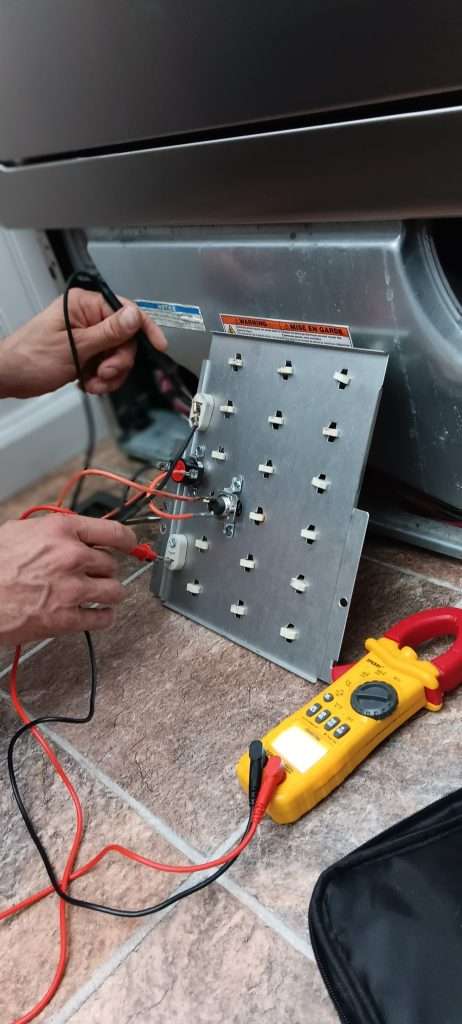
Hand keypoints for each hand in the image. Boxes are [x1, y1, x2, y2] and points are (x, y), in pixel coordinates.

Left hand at [0, 288, 166, 398]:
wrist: (10, 377)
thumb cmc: (30, 358)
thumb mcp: (75, 346)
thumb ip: (108, 332)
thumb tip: (134, 316)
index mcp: (84, 305)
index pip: (125, 311)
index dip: (144, 329)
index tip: (158, 346)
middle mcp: (87, 317)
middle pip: (125, 338)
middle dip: (118, 362)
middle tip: (104, 373)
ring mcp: (87, 335)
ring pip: (118, 355)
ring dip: (109, 374)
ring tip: (91, 382)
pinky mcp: (85, 352)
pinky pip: (107, 365)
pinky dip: (101, 378)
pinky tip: (87, 383)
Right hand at [0, 515, 136, 644]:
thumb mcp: (20, 531)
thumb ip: (52, 531)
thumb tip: (71, 533)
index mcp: (62, 530)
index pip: (113, 531)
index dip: (128, 540)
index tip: (132, 545)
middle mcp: (72, 557)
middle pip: (111, 564)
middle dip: (105, 570)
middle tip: (96, 575)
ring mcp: (72, 588)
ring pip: (114, 591)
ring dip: (110, 594)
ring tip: (102, 595)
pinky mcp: (66, 618)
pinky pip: (102, 618)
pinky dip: (104, 617)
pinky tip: (97, 614)